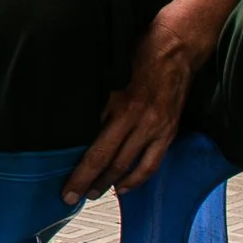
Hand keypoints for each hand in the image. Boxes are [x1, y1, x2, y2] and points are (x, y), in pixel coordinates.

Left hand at [62, 0, 239, 203]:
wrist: (176, 45)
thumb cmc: (139, 52)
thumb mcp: (109, 74)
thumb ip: (97, 103)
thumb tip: (78, 127)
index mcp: (122, 108)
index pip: (96, 152)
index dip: (80, 174)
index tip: (66, 190)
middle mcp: (140, 122)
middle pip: (111, 164)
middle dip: (90, 183)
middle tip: (73, 197)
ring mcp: (158, 128)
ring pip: (132, 167)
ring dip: (112, 184)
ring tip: (95, 193)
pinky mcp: (169, 130)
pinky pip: (154, 162)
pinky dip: (138, 177)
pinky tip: (124, 186)